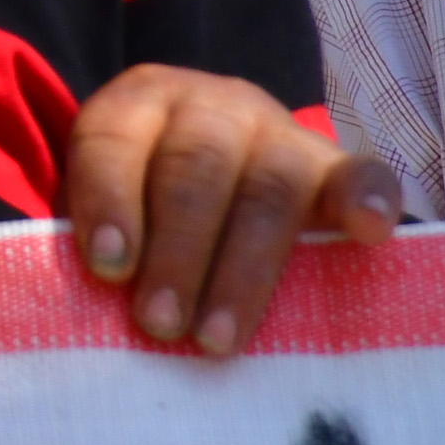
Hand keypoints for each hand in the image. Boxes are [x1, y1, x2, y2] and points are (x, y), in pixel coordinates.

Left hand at [63, 65, 401, 355]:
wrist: (214, 175)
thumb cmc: (142, 213)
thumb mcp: (105, 211)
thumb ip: (96, 243)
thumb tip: (74, 310)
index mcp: (138, 106)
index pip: (114, 139)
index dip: (109, 199)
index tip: (107, 266)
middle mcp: (210, 106)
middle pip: (196, 168)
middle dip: (178, 252)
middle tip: (160, 323)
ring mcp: (276, 132)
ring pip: (268, 188)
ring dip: (245, 268)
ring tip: (218, 338)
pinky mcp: (334, 166)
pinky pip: (361, 172)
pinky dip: (367, 198)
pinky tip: (370, 232)